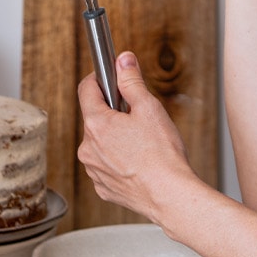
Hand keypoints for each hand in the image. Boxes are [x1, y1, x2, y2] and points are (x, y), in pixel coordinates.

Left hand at [77, 51, 201, 222]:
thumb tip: (123, 61)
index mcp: (96, 124)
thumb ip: (131, 81)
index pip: (86, 89)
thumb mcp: (149, 108)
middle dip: (113, 114)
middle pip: (95, 118)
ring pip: (100, 144)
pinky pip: (106, 166)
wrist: (169, 195)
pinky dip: (118, 162)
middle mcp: (88, 148)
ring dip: (115, 139)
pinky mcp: (102, 188)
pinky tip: (138, 163)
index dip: (98, 79)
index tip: (108, 78)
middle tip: (137, 118)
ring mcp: (94, 170)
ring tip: (140, 145)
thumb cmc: (162, 156)